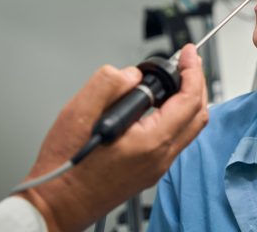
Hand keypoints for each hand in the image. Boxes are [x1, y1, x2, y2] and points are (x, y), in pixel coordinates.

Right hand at [17, 45, 207, 231]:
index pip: (189, 100)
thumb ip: (109, 84)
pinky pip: (176, 139)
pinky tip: (161, 104)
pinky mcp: (150, 171)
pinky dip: (177, 116)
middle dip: (196, 82)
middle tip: (186, 62)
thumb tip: (132, 74)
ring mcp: (157, 167)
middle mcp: (160, 158)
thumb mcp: (78, 112)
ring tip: (175, 78)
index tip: (188, 53)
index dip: (192, 70)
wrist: (58, 204)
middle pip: (198, 115)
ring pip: (189, 128)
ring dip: (188, 99)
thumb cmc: (65, 167)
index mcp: (151, 142)